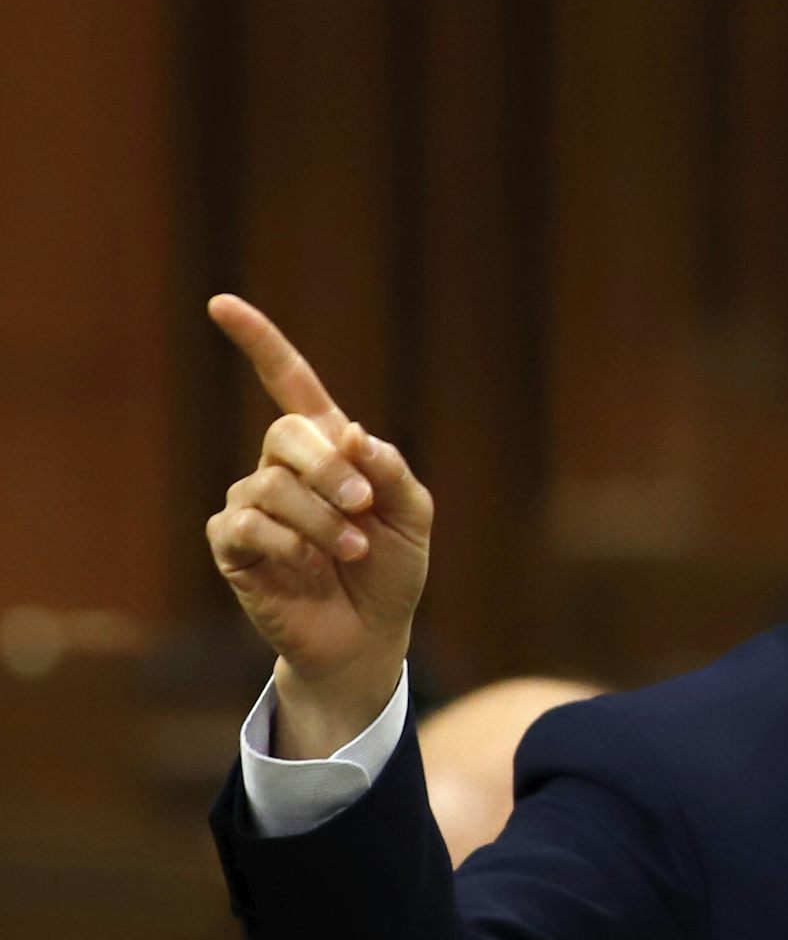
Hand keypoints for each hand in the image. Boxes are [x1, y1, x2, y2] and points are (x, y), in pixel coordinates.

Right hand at [204, 294, 432, 754]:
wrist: (370, 636)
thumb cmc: (392, 571)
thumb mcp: (412, 517)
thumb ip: (390, 471)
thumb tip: (353, 433)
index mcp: (328, 449)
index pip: (288, 384)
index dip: (259, 343)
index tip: (221, 303)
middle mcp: (283, 468)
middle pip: (286, 435)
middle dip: (330, 469)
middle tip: (364, 507)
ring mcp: (253, 505)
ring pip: (270, 486)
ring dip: (320, 519)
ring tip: (350, 552)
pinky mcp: (232, 546)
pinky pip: (245, 526)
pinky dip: (288, 544)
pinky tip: (310, 565)